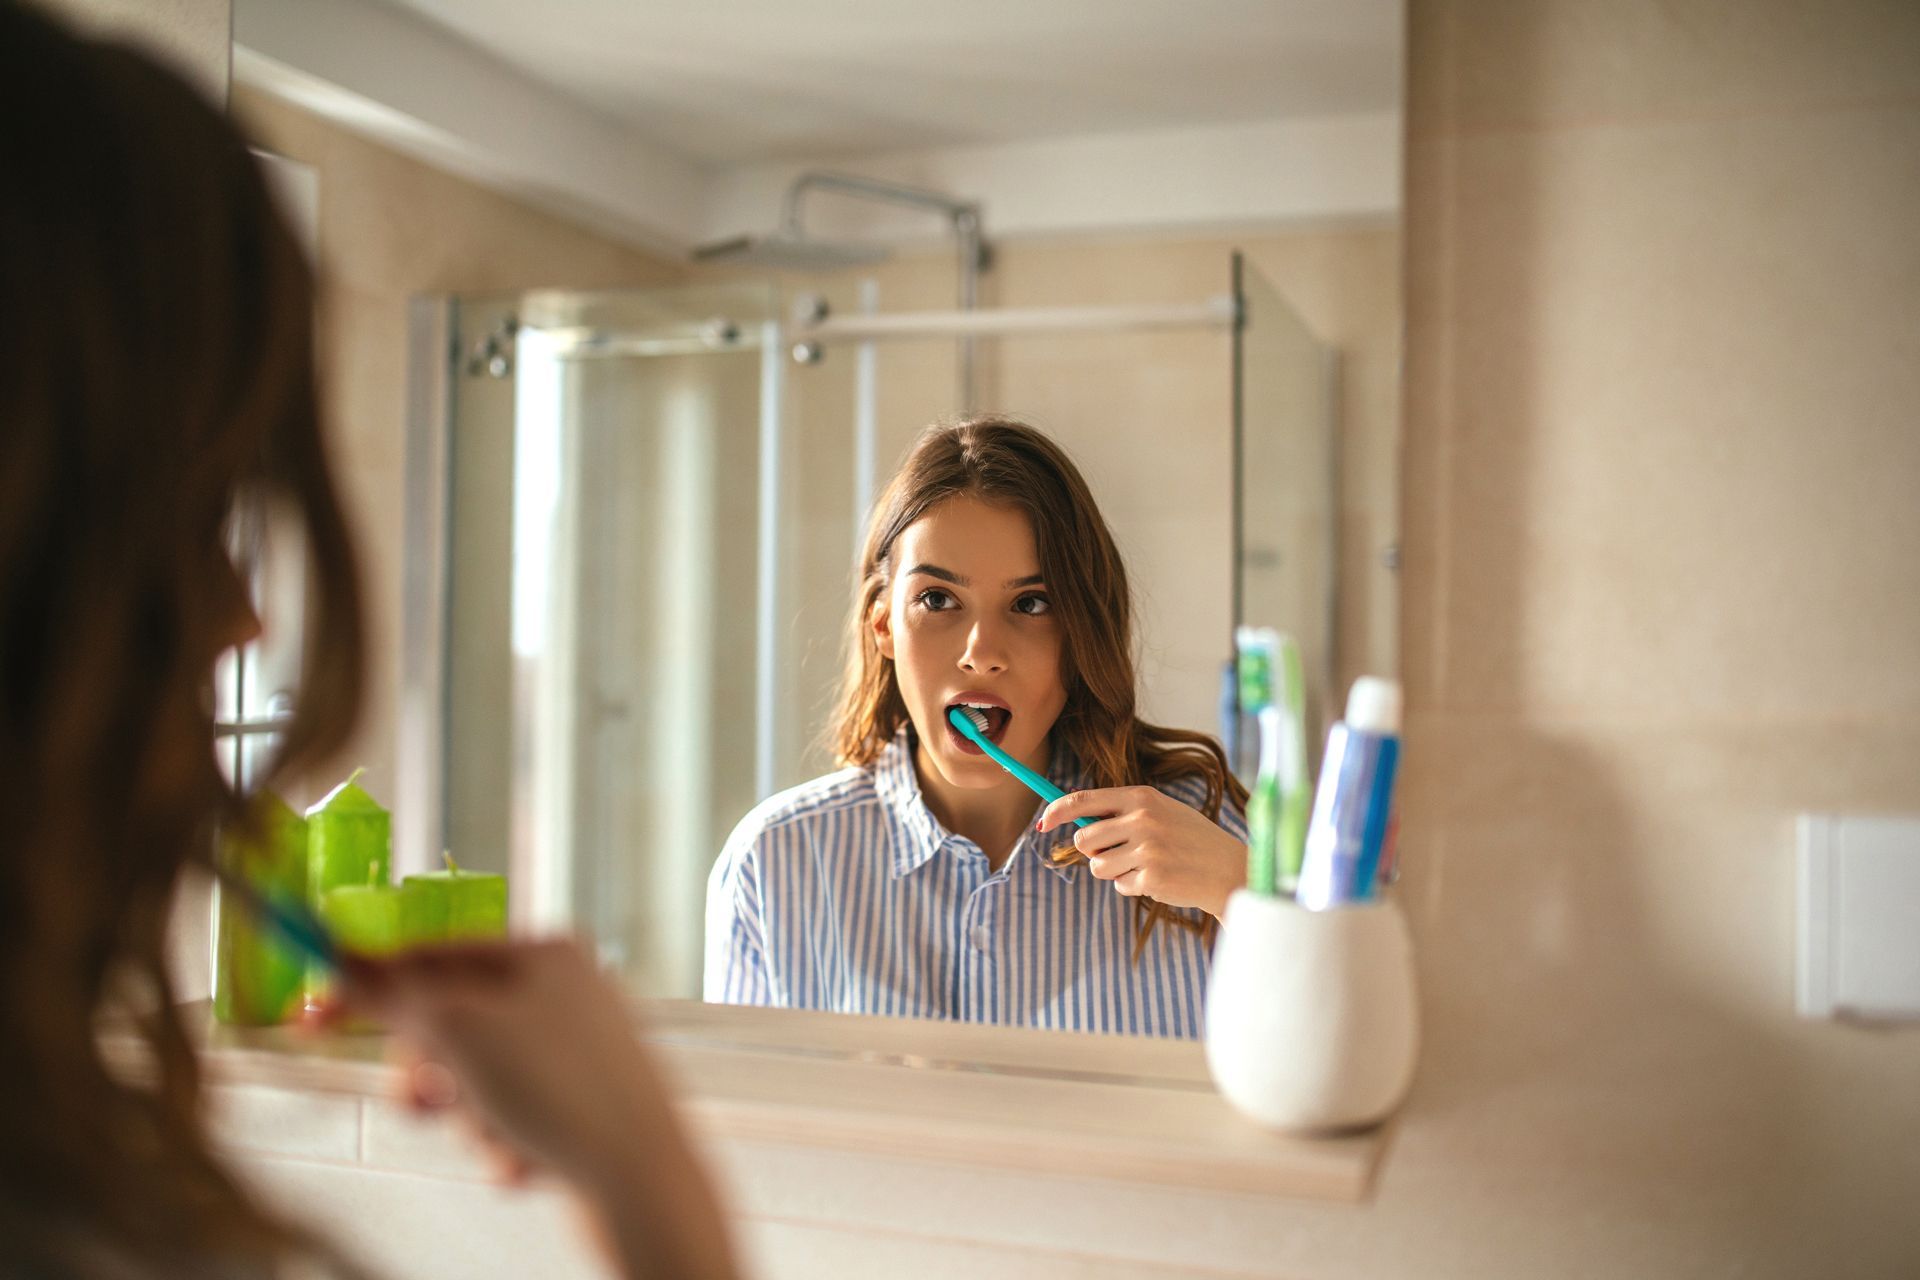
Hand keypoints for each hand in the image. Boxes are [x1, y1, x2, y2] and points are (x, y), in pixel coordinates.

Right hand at [334, 939, 738, 1279]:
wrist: (644, 1182)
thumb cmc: (562, 1092)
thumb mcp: (458, 1030)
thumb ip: (392, 994)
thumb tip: (337, 960)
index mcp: (546, 952)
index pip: (434, 954)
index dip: (368, 986)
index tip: (309, 1018)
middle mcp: (569, 992)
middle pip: (450, 1022)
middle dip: (428, 1073)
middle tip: (422, 1103)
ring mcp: (579, 1052)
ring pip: (473, 1081)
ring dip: (467, 1119)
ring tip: (498, 1137)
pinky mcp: (583, 1109)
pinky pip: (507, 1121)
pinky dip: (502, 1146)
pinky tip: (530, 1164)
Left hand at [1037, 786, 1246, 919]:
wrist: (1229, 868)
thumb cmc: (1191, 839)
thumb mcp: (1162, 811)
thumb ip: (1125, 812)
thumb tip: (1078, 819)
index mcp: (1142, 797)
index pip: (1085, 799)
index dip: (1057, 810)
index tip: (1043, 821)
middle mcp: (1142, 820)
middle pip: (1084, 838)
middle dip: (1092, 850)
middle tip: (1115, 852)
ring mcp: (1147, 850)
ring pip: (1097, 866)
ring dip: (1112, 871)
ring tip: (1141, 866)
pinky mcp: (1151, 878)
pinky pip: (1120, 886)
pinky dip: (1132, 886)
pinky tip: (1157, 879)